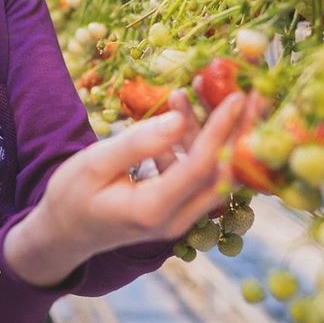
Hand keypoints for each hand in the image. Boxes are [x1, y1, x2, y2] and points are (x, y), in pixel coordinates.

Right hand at [34, 90, 256, 268]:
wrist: (63, 233)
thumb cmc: (71, 194)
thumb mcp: (95, 163)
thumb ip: (138, 142)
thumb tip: (179, 118)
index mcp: (154, 210)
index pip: (201, 167)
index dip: (222, 130)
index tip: (239, 95)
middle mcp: (176, 220)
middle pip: (224, 174)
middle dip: (244, 132)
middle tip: (260, 94)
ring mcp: (180, 218)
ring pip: (216, 173)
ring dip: (219, 132)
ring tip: (211, 89)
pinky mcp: (178, 209)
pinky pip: (200, 175)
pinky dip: (199, 143)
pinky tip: (182, 111)